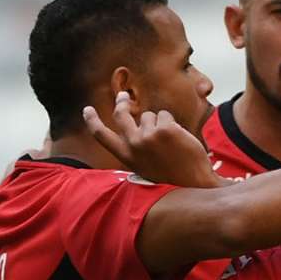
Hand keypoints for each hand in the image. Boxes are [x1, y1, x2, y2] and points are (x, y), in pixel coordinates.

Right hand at [81, 91, 219, 187]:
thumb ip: (137, 147)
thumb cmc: (171, 176)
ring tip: (170, 143)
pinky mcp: (165, 129)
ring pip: (150, 115)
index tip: (87, 110)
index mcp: (127, 156)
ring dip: (159, 123)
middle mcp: (134, 144)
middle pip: (121, 115)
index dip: (92, 121)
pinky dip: (172, 124)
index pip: (102, 136)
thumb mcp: (145, 166)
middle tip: (124, 96)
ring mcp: (149, 135)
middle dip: (121, 102)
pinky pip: (165, 115)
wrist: (193, 183)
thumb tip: (136, 123)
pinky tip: (179, 140)